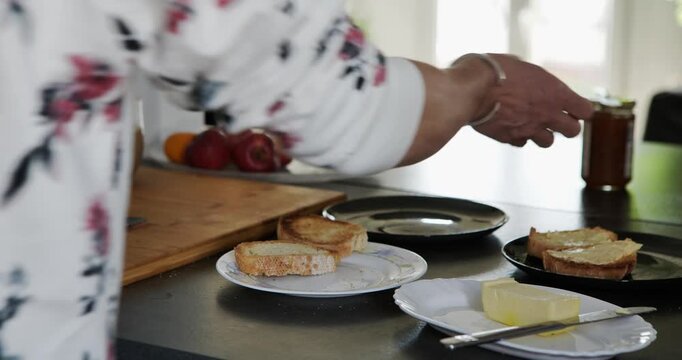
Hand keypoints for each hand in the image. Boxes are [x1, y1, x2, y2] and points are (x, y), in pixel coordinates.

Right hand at [471, 54, 593, 147]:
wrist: (472, 89)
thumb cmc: (495, 70)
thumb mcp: (521, 65)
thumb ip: (533, 79)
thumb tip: (530, 80)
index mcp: (556, 93)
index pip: (585, 111)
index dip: (579, 109)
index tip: (571, 106)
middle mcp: (547, 114)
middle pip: (573, 131)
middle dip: (565, 126)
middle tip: (553, 118)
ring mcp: (529, 129)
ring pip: (547, 142)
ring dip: (542, 134)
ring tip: (530, 123)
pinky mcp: (509, 138)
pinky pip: (521, 143)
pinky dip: (518, 137)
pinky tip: (510, 126)